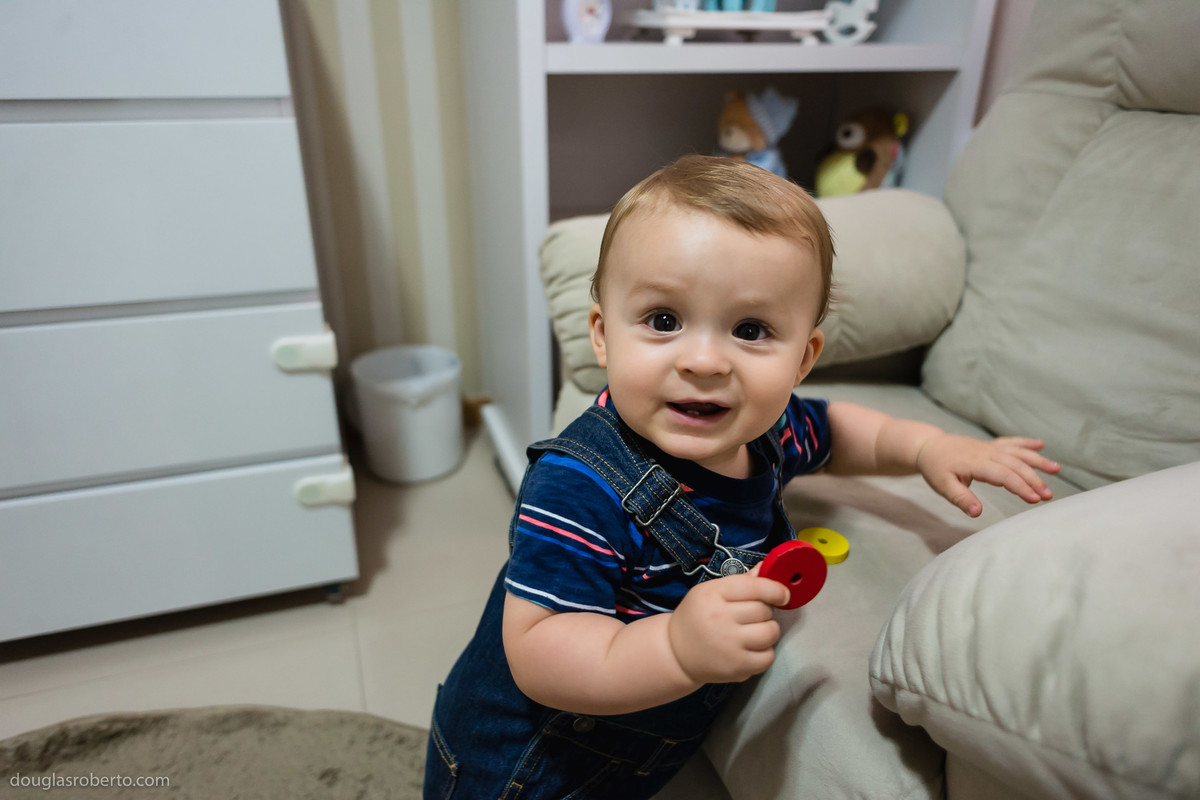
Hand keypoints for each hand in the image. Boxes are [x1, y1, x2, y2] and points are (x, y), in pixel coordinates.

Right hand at [667, 566, 789, 685]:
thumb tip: (767, 568)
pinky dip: (765, 652)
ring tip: (754, 631)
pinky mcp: (737, 667)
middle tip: (752, 616)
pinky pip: (768, 657)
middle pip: (764, 609)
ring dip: (768, 630)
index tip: (783, 594)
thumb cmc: (697, 617)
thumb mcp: (710, 591)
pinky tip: (751, 648)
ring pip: (770, 632)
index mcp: (712, 594)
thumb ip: (741, 581)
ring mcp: (729, 645)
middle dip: (765, 611)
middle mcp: (720, 618)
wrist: (676, 653)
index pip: (754, 586)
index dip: (775, 589)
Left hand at [915, 434, 1060, 516]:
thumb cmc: (935, 468)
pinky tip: (1041, 445)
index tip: (1035, 498)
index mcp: (975, 463)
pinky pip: (1011, 442)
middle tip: (1048, 495)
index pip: (1003, 475)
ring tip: (1056, 469)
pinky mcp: (990, 445)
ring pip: (1017, 453)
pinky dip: (1026, 443)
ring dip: (1036, 461)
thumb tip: (977, 513)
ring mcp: (989, 447)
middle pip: (1015, 465)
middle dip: (1034, 479)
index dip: (1020, 486)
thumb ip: (961, 498)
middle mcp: (986, 453)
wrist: (928, 447)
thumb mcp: (943, 486)